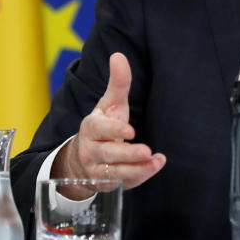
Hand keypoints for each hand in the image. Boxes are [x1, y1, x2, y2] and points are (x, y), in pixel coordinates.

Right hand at [52, 53, 165, 197]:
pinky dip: (140, 176)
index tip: (130, 131)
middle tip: (146, 151)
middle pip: (108, 154)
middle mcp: (91, 150)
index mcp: (91, 128)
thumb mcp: (110, 104)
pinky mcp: (109, 183)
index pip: (99, 129)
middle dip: (127, 153)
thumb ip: (118, 82)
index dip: (113, 130)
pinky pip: (124, 183)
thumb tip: (118, 55)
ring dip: (136, 169)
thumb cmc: (104, 125)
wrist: (84, 159)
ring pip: (115, 173)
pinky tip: (156, 165)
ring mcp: (98, 169)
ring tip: (155, 161)